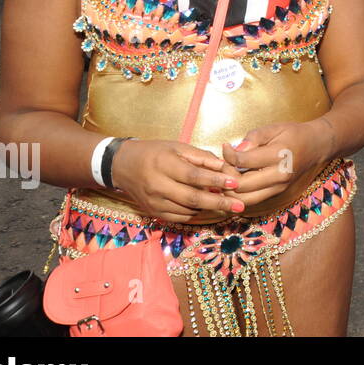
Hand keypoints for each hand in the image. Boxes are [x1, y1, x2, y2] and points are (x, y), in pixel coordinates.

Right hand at [109, 139, 242, 222]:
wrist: (122, 166)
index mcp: (164, 165)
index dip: (216, 180)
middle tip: (240, 205)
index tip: (235, 182)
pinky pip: (179, 217)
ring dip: (209, 209)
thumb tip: (224, 166)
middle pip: (192, 198)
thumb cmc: (154, 153)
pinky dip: (196, 214)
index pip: (194, 176)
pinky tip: (207, 208)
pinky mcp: (153, 212)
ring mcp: (154, 202)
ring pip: (188, 210)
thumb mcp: (177, 147)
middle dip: (219, 203)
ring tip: (228, 205)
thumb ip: (201, 157)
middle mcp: (157, 186)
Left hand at [220, 119, 333, 208]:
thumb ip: (253, 138)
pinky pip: (251, 200)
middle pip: (240, 185)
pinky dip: (239, 193)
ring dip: (231, 189)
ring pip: (244, 199)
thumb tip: (234, 150)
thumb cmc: (293, 134)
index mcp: (279, 156)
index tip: (226, 146)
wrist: (315, 146)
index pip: (243, 162)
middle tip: (225, 163)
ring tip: (230, 173)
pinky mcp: (276, 194)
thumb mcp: (274, 128)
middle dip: (226, 175)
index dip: (228, 155)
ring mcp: (279, 188)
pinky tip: (237, 179)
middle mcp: (279, 176)